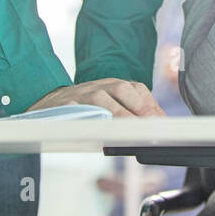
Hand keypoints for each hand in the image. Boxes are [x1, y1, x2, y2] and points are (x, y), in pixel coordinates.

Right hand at [29, 78, 166, 117]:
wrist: (50, 101)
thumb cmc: (86, 105)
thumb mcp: (110, 103)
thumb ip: (132, 111)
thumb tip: (159, 124)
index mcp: (113, 85)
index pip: (138, 89)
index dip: (153, 105)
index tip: (164, 121)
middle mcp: (100, 86)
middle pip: (123, 88)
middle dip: (140, 107)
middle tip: (151, 126)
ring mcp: (83, 94)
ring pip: (102, 98)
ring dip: (119, 113)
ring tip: (131, 130)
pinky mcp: (67, 105)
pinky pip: (80, 109)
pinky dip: (92, 118)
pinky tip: (102, 130)